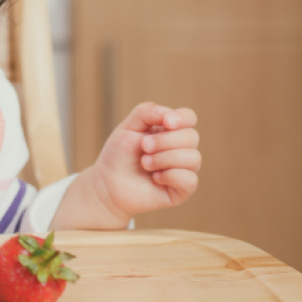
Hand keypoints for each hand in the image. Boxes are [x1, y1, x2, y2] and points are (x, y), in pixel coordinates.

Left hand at [90, 102, 200, 220]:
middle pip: (191, 137)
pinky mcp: (183, 189)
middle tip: (144, 147)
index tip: (166, 122)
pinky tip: (155, 178)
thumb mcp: (127, 127)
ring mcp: (184, 169)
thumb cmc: (119, 155)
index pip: (189, 118)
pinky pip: (190, 179)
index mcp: (171, 131)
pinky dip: (170, 176)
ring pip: (193, 158)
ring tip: (145, 163)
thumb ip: (146, 112)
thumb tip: (169, 114)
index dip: (182, 118)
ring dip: (164, 159)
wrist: (108, 184)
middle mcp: (182, 149)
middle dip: (164, 141)